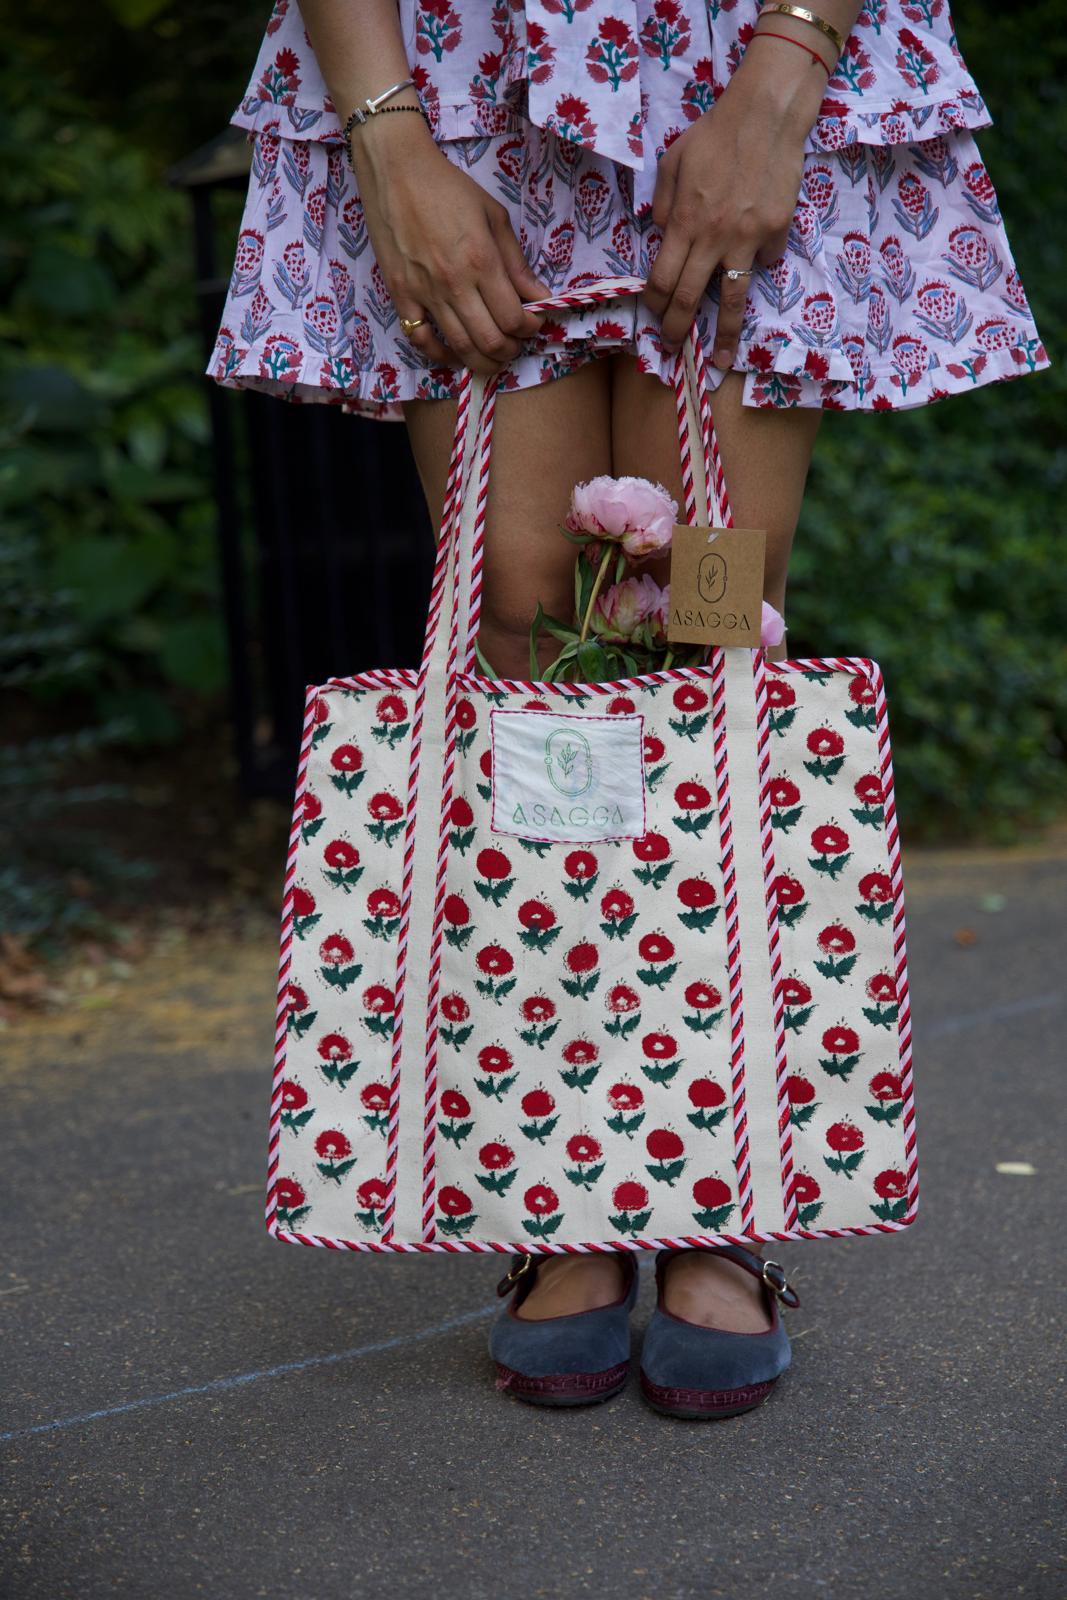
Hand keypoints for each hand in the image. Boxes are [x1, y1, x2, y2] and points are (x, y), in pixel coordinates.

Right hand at [351, 117, 549, 375]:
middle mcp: (454, 283)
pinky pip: (421, 339)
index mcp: (481, 261)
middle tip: (516, 342)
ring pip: (460, 348)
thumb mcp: (494, 217)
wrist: (396, 171)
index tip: (533, 322)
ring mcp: (425, 293)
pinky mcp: (401, 295)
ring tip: (494, 353)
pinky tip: (457, 354)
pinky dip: (443, 355)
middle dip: (511, 350)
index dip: (530, 328)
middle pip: (491, 341)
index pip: (514, 318)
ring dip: (484, 360)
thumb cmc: (449, 188)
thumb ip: (517, 263)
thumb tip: (539, 296)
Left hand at [642, 53, 823, 363]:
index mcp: (684, 221)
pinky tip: (757, 251)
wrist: (767, 113)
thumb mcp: (673, 161)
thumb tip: (662, 234)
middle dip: (677, 330)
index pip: (662, 279)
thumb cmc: (715, 132)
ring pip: (731, 300)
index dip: (655, 305)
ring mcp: (747, 238)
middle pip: (689, 298)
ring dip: (723, 335)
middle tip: (674, 348)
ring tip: (719, 360)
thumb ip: (664, 203)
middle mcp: (713, 237)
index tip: (655, 317)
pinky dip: (758, 262)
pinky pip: (763, 261)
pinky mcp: (776, 232)